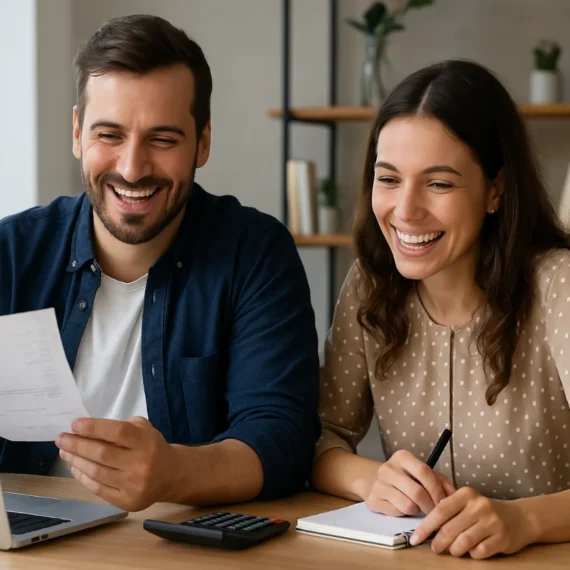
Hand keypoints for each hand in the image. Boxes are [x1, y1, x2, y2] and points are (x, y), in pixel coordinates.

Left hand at [55, 416, 175, 511]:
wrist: (170, 476)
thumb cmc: (152, 448)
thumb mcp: (145, 430)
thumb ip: (121, 427)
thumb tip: (87, 430)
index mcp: (147, 442)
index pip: (118, 432)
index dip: (94, 428)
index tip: (75, 425)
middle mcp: (141, 464)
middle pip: (103, 453)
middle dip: (77, 445)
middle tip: (61, 438)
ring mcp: (133, 485)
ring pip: (96, 472)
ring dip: (76, 460)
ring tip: (64, 451)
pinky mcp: (127, 501)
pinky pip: (98, 488)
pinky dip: (82, 477)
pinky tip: (75, 466)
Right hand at [365, 449, 454, 515]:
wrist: (379, 482)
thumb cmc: (408, 478)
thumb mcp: (426, 475)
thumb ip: (442, 482)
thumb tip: (454, 496)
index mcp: (402, 457)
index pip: (423, 471)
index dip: (436, 490)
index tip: (444, 503)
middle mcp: (387, 468)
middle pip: (416, 492)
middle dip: (430, 506)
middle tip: (435, 513)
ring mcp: (378, 484)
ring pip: (407, 505)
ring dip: (418, 512)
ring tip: (420, 510)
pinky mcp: (372, 500)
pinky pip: (396, 513)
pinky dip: (404, 515)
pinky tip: (406, 511)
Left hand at [410, 486, 533, 558]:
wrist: (520, 518)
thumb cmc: (485, 511)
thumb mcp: (467, 503)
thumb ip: (449, 509)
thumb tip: (426, 525)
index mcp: (466, 494)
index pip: (440, 511)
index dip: (426, 526)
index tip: (415, 538)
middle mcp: (479, 506)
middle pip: (450, 529)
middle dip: (438, 542)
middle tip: (434, 549)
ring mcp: (492, 522)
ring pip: (463, 543)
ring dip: (455, 550)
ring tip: (454, 550)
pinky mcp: (502, 538)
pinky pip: (479, 552)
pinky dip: (472, 554)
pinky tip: (473, 550)